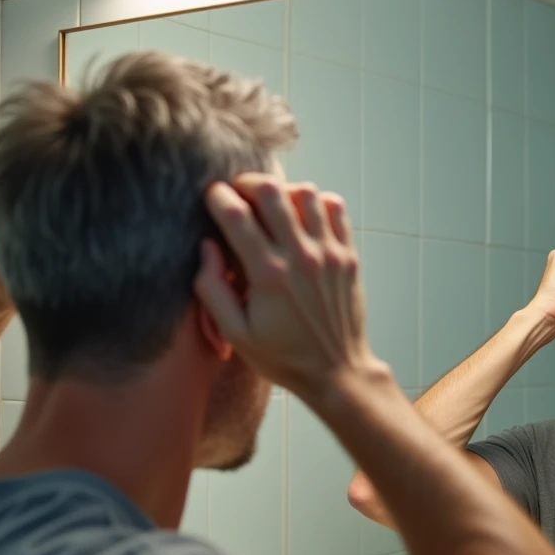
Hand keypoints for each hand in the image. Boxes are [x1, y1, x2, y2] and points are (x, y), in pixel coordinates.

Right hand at [194, 176, 381, 400]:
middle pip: (271, 191)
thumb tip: (206, 247)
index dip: (217, 196)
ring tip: (270, 205)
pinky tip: (302, 217)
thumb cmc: (283, 357)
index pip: (236, 215)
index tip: (211, 197)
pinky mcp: (348, 255)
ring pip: (306, 193)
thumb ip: (212, 289)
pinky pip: (335, 208)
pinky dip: (317, 202)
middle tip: (238, 193)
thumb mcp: (235, 334)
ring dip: (283, 190)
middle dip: (247, 182)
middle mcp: (301, 257)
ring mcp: (329, 253)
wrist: (337, 372)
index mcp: (268, 276)